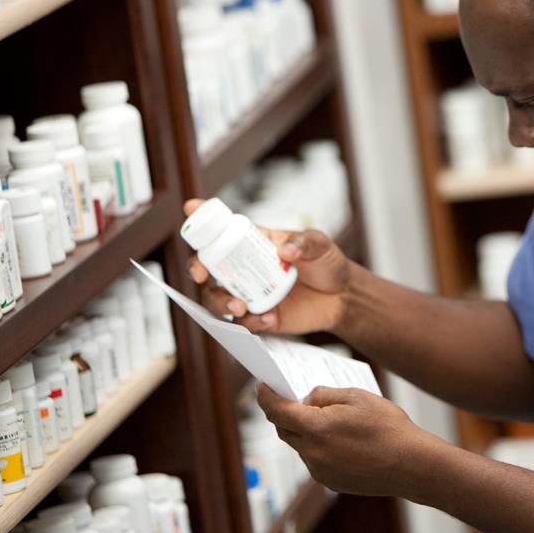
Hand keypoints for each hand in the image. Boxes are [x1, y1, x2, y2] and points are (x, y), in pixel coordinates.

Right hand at [184, 198, 350, 333]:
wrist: (343, 297)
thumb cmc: (327, 263)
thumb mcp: (319, 245)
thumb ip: (305, 244)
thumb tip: (284, 251)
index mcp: (254, 243)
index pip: (223, 229)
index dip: (202, 218)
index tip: (190, 208)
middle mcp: (245, 268)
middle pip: (207, 266)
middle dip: (197, 268)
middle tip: (202, 274)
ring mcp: (249, 293)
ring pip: (217, 299)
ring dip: (219, 302)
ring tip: (238, 307)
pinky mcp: (260, 317)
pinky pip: (244, 324)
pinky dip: (251, 323)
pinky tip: (269, 319)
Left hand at [257, 384, 442, 497]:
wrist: (411, 464)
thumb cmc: (389, 427)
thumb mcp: (357, 397)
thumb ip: (325, 395)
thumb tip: (306, 400)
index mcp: (317, 427)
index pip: (277, 411)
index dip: (265, 398)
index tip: (261, 388)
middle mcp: (313, 452)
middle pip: (284, 430)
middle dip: (285, 414)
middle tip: (295, 399)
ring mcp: (320, 471)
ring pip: (300, 446)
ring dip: (304, 431)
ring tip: (329, 420)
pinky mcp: (330, 482)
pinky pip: (315, 460)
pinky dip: (319, 447)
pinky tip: (342, 440)